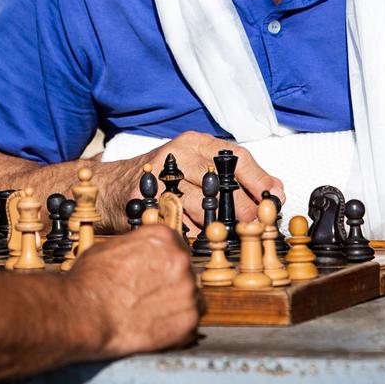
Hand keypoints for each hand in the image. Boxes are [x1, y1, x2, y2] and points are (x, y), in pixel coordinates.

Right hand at [69, 226, 201, 356]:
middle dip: (172, 284)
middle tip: (149, 295)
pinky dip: (177, 326)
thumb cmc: (90, 281)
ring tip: (150, 313)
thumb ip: (136, 248)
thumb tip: (141, 253)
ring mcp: (187, 291)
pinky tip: (156, 326)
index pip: (177, 246)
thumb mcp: (110, 247)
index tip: (156, 273)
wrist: (83, 314)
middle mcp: (180, 260)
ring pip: (192, 298)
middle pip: (186, 272)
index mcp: (162, 237)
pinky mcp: (188, 321)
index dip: (165, 262)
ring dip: (176, 305)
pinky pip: (191, 323)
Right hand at [115, 132, 284, 228]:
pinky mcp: (143, 198)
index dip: (259, 179)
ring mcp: (158, 176)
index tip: (274, 198)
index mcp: (193, 144)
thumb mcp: (195, 167)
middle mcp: (176, 154)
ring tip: (230, 236)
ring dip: (219, 225)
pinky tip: (199, 239)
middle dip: (243, 209)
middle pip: (222, 183)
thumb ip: (234, 176)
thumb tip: (274, 190)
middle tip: (255, 227)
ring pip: (201, 204)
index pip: (235, 157)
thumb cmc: (161, 180)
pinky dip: (192, 234)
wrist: (110, 187)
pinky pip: (176, 221)